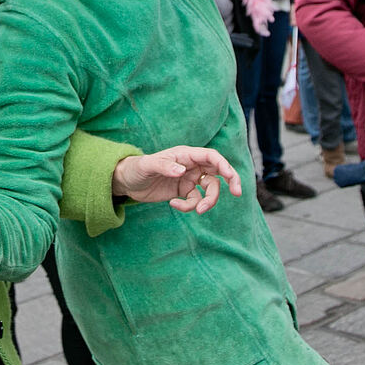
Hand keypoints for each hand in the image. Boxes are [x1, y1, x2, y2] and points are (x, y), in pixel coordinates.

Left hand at [111, 146, 243, 213]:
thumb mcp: (147, 166)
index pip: (211, 157)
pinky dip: (189, 206)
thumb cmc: (136, 168)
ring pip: (209, 189)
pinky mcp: (183, 191)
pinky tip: (173, 205)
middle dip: (230, 181)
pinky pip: (195, 200)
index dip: (225, 165)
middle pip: (218, 171)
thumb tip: (182, 171)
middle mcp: (190, 165)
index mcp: (185, 154)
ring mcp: (188, 179)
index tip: (232, 178)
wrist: (127, 181)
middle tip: (237, 193)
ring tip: (198, 210)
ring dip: (208, 201)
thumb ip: (164, 166)